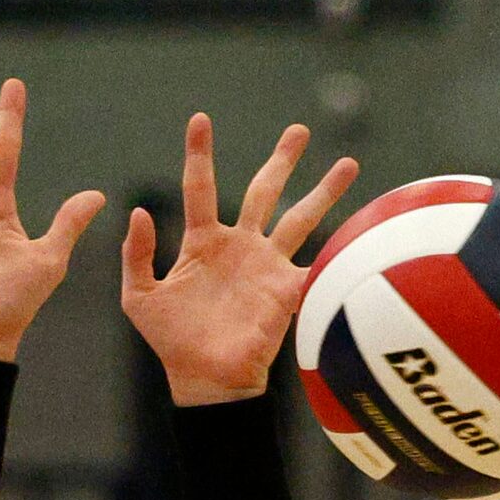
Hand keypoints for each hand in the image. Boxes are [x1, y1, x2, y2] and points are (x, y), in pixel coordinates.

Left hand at [120, 114, 357, 407]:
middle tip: (299, 129)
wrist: (205, 380)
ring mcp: (268, 266)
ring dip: (324, 191)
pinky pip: (318, 262)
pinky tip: (363, 227)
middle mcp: (240, 246)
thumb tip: (139, 211)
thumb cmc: (171, 341)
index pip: (201, 188)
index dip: (200, 154)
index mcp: (203, 242)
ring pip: (301, 218)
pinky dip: (337, 247)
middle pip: (265, 191)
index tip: (200, 118)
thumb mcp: (139, 297)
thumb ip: (136, 255)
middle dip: (283, 160)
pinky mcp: (288, 290)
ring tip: (348, 163)